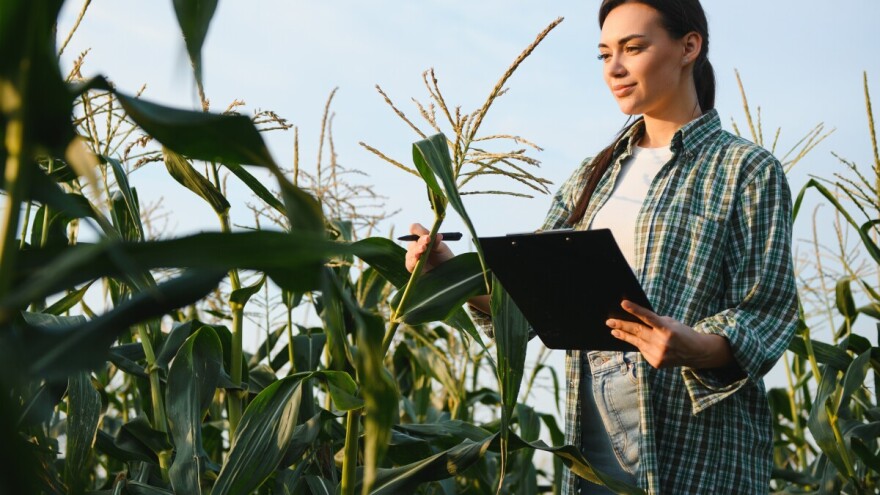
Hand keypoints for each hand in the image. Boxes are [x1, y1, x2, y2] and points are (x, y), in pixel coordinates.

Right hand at [404, 223, 453, 273]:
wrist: (447, 271)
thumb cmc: (443, 257)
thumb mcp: (442, 248)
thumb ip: (437, 243)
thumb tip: (438, 235)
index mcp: (422, 237)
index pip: (415, 228)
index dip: (419, 230)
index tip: (428, 235)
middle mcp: (416, 245)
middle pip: (413, 240)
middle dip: (421, 241)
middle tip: (428, 240)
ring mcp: (413, 256)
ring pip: (411, 251)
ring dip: (417, 250)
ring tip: (423, 249)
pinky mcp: (411, 267)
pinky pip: (409, 263)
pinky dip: (413, 260)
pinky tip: (417, 259)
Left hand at [607, 300, 733, 368]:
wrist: (697, 353)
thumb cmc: (682, 333)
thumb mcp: (671, 323)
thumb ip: (655, 321)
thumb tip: (635, 319)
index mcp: (667, 329)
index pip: (648, 317)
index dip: (635, 310)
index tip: (623, 303)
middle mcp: (662, 343)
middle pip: (637, 331)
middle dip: (621, 326)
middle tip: (609, 322)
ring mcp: (658, 354)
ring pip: (636, 342)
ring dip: (624, 336)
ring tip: (614, 331)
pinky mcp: (656, 363)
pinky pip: (643, 351)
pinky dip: (639, 345)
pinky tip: (635, 341)